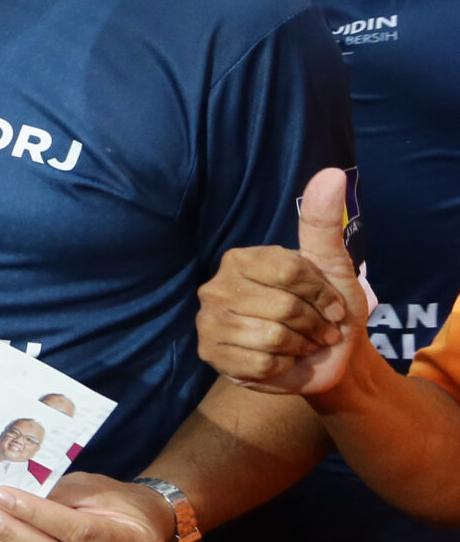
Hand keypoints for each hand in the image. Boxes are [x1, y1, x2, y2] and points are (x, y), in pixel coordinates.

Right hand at [196, 167, 365, 394]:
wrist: (324, 359)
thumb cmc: (327, 309)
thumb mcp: (332, 265)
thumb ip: (324, 222)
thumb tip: (332, 174)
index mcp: (241, 259)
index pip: (288, 271)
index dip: (321, 293)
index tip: (333, 305)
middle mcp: (216, 286)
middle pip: (283, 307)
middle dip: (314, 324)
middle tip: (320, 330)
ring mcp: (208, 321)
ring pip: (272, 337)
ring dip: (301, 346)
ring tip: (302, 345)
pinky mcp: (210, 355)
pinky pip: (259, 364)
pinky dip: (282, 367)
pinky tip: (281, 361)